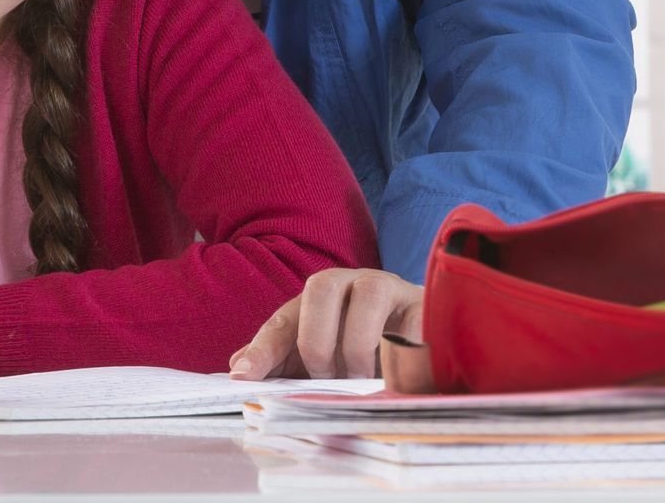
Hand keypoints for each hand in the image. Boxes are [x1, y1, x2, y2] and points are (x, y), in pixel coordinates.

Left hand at [228, 268, 422, 379]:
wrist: (425, 341)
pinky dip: (402, 356)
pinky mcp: (426, 307)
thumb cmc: (363, 350)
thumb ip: (282, 360)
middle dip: (317, 341)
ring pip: (369, 295)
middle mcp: (352, 283)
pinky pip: (414, 325)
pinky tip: (397, 380)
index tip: (244, 378)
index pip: (283, 319)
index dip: (262, 349)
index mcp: (319, 297)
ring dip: (359, 345)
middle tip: (325, 378)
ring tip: (362, 381)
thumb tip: (238, 369)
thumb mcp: (321, 358)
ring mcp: (392, 289)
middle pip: (321, 287)